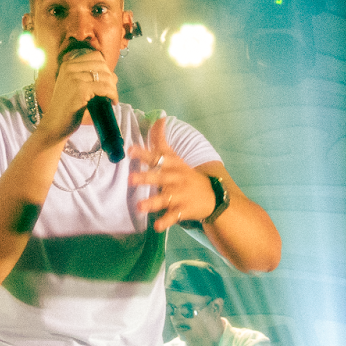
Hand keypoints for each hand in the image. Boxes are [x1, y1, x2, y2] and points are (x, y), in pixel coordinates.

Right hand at [39, 42, 118, 144]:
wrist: (54, 125)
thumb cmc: (67, 108)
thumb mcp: (75, 87)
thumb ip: (91, 78)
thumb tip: (114, 76)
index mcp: (67, 65)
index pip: (95, 56)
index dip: (105, 68)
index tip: (106, 81)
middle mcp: (69, 68)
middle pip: (102, 64)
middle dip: (111, 78)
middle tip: (110, 92)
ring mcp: (74, 78)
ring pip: (105, 76)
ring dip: (113, 88)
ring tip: (111, 98)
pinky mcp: (80, 89)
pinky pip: (105, 88)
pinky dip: (112, 94)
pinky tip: (112, 102)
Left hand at [127, 113, 214, 230]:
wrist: (215, 197)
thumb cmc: (187, 175)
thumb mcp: (176, 158)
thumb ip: (162, 141)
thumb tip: (158, 118)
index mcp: (173, 165)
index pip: (158, 157)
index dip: (144, 154)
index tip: (130, 150)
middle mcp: (176, 179)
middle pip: (160, 178)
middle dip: (146, 178)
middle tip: (130, 179)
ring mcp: (180, 196)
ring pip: (165, 199)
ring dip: (152, 203)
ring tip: (139, 207)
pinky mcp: (183, 211)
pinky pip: (173, 217)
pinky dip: (165, 222)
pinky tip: (156, 226)